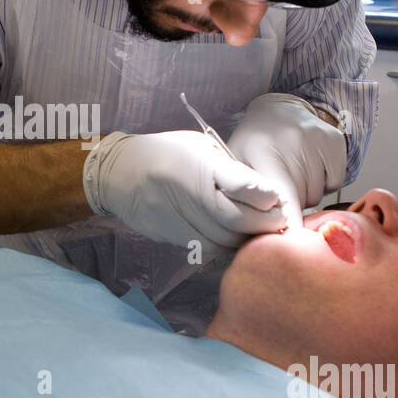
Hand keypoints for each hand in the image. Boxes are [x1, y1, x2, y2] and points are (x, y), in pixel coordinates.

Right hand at [82, 130, 286, 247]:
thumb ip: (231, 170)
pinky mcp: (169, 237)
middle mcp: (188, 193)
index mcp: (198, 164)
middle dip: (264, 223)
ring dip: (245, 238)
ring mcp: (176, 218)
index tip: (277, 199)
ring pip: (224, 241)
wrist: (119, 172)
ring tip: (257, 230)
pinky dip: (224, 246)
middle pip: (237, 220)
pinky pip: (207, 249)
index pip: (241, 184)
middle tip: (278, 220)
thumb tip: (266, 194)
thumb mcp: (201, 148)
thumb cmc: (167, 154)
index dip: (265, 196)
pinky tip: (231, 236)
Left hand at [226, 94, 347, 230]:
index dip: (289, 220)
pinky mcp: (335, 142)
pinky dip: (324, 182)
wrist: (280, 109)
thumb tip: (253, 227)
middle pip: (301, 199)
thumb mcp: (237, 161)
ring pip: (317, 193)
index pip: (283, 195)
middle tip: (279, 187)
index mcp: (265, 151)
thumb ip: (242, 192)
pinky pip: (334, 182)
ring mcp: (317, 140)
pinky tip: (310, 166)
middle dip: (290, 203)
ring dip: (306, 192)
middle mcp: (294, 142)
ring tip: (293, 172)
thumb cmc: (255, 142)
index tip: (294, 239)